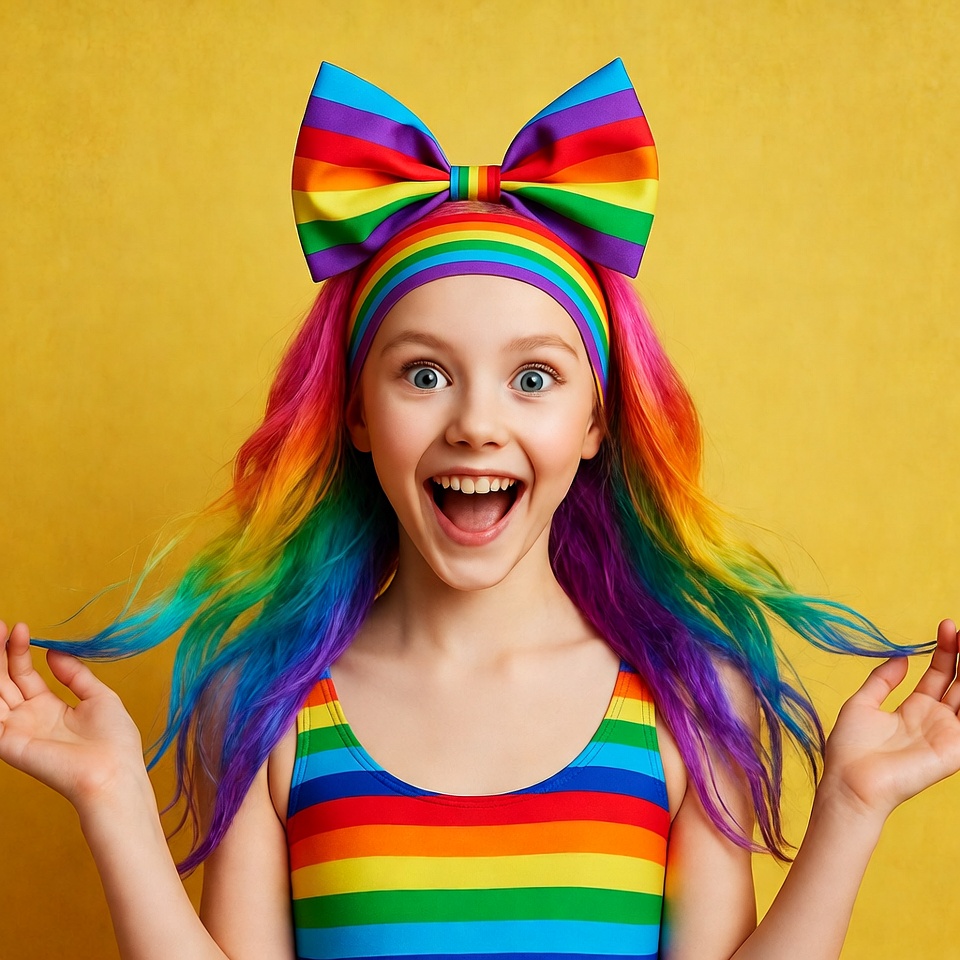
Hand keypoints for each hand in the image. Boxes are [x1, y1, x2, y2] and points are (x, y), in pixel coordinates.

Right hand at [0, 620, 145, 810]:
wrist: (114, 771)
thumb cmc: (114, 740)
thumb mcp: (99, 697)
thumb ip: (75, 675)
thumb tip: (54, 652)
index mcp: (49, 708)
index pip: (24, 674)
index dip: (19, 651)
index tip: (20, 626)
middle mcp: (28, 718)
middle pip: (5, 680)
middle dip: (0, 653)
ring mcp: (16, 730)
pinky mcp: (9, 743)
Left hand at [821, 619, 959, 819]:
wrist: (850, 781)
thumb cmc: (850, 748)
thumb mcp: (862, 703)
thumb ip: (882, 680)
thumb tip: (901, 657)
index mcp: (914, 709)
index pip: (939, 675)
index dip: (946, 651)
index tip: (947, 626)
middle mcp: (935, 720)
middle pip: (959, 682)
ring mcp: (947, 734)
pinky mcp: (955, 749)